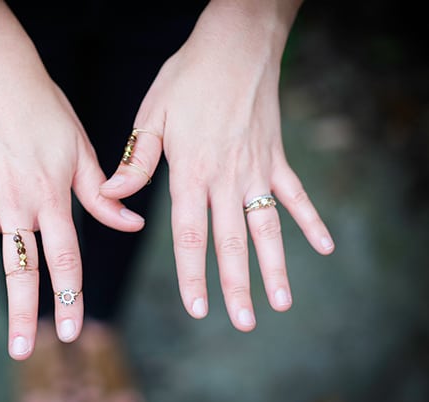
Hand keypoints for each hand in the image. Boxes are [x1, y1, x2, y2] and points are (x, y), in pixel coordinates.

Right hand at [0, 0, 143, 357]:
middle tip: (23, 351)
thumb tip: (132, 224)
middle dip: (23, 312)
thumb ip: (102, 193)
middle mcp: (16, 203)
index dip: (70, 295)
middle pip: (21, 267)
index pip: (65, 257)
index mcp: (51, 195)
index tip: (71, 330)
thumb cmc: (46, 111)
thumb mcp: (81, 149)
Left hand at [100, 0, 333, 330]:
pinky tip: (325, 247)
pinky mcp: (277, 156)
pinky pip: (296, 194)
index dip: (193, 274)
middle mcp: (227, 177)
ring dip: (276, 266)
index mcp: (192, 171)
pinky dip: (310, 220)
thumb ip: (136, 161)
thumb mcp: (153, 115)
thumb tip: (113, 196)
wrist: (236, 43)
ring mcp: (257, 168)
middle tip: (244, 322)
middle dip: (237, 286)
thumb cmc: (188, 77)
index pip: (189, 235)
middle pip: (232, 241)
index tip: (198, 307)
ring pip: (267, 226)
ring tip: (283, 302)